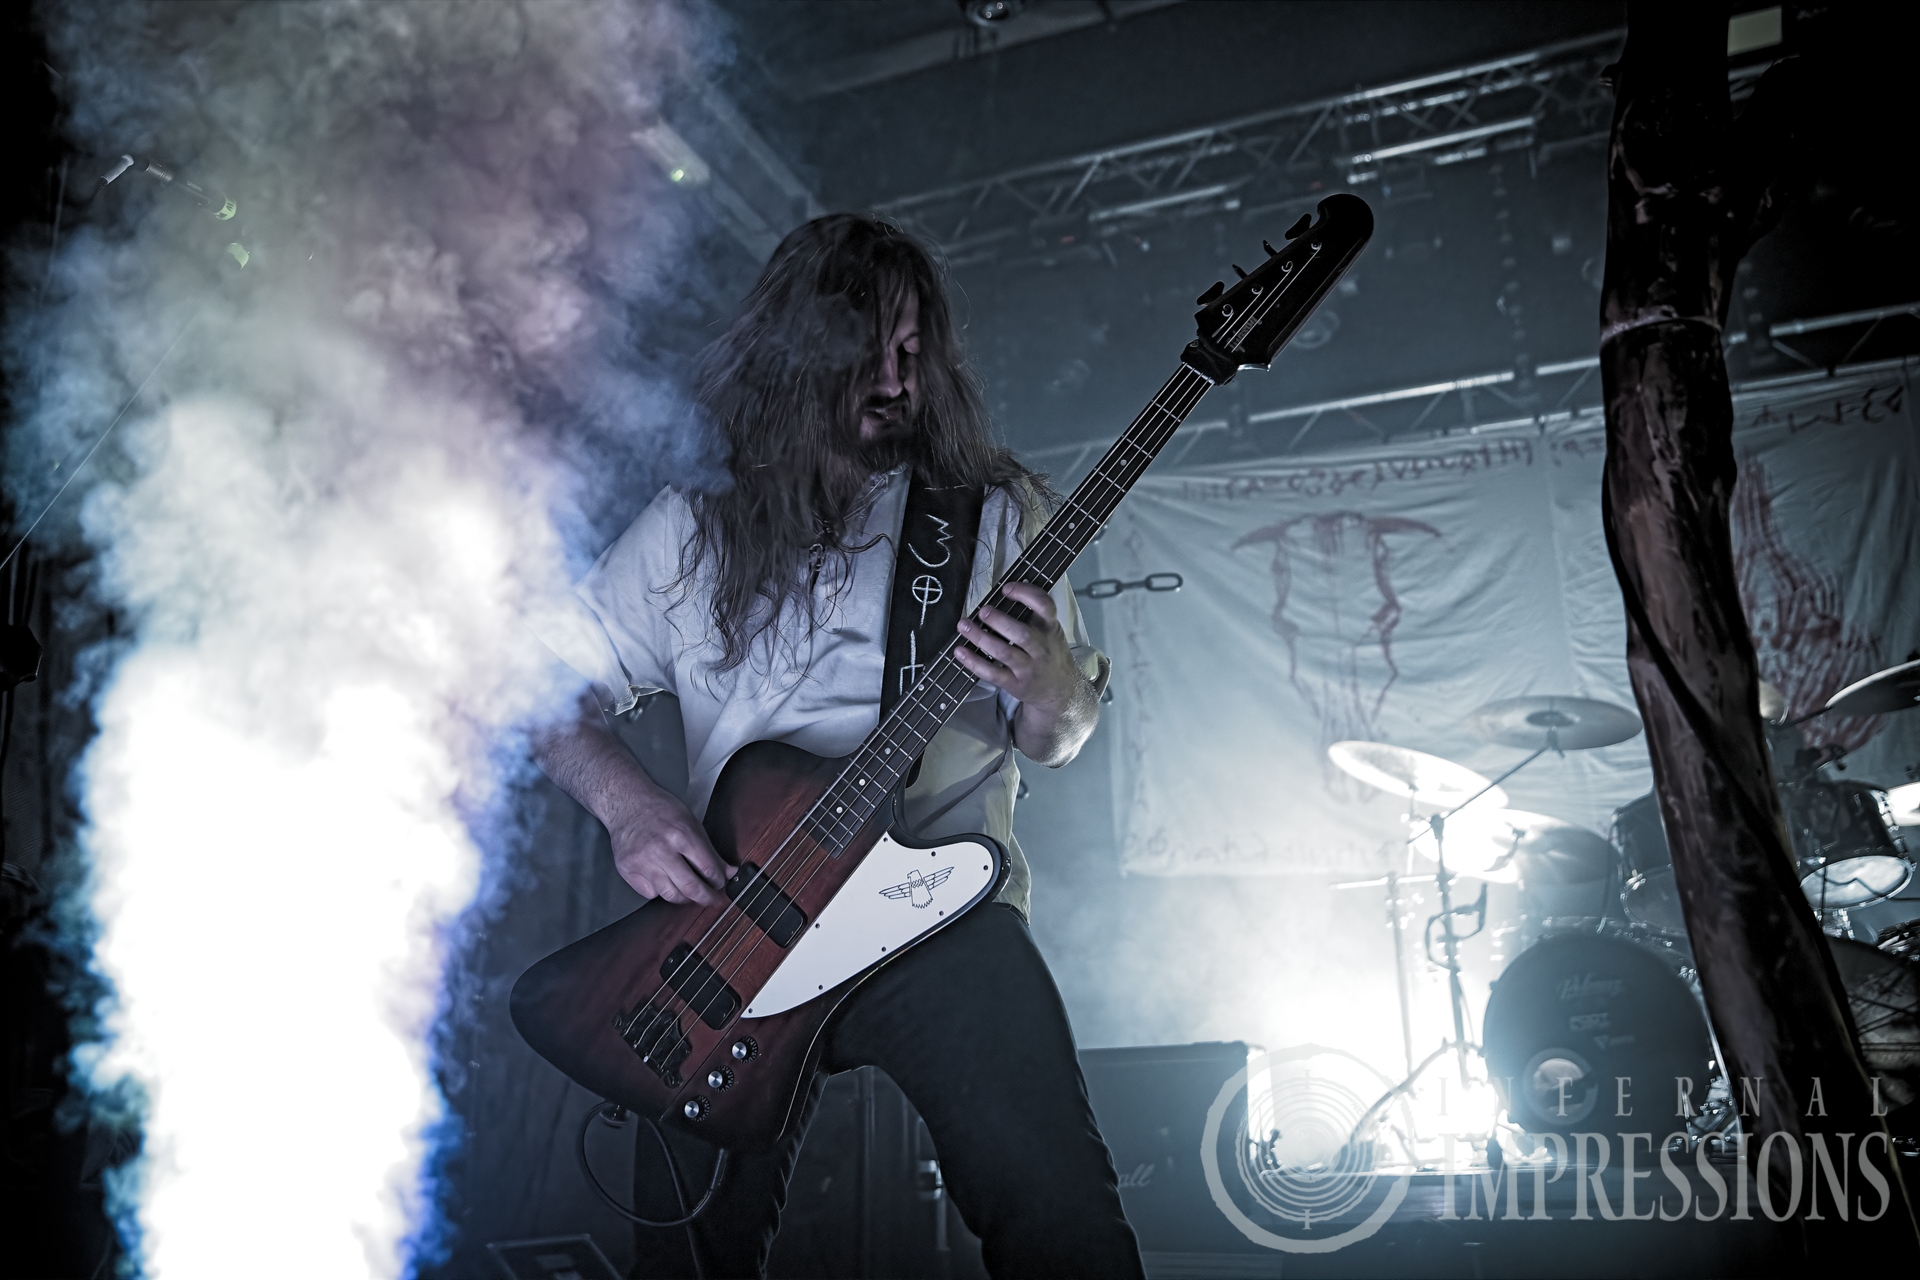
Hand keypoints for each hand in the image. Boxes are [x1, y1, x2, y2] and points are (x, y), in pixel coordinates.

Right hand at [604, 781, 732, 905]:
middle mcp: (661, 850)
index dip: (718, 881)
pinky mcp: (628, 870)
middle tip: (711, 899)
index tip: (720, 884)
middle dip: (706, 898)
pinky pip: (650, 893)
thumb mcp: (691, 822)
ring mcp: (643, 862)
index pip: (708, 868)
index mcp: (681, 835)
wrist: (626, 803)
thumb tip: (729, 872)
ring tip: (689, 892)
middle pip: (690, 888)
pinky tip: (664, 880)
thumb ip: (709, 850)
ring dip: (684, 898)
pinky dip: (660, 891)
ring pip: (670, 895)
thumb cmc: (660, 809)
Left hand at [954, 581, 1097, 764]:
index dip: (1026, 594)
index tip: (1006, 588)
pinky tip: (959, 651)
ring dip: (980, 638)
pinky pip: (992, 674)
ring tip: (963, 625)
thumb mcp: (1052, 631)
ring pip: (1003, 653)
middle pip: (1021, 634)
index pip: (1045, 607)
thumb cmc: (1050, 653)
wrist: (1060, 691)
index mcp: (1051, 629)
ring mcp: (1028, 668)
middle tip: (982, 611)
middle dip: (999, 621)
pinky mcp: (1015, 684)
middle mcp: (1041, 648)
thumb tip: (1001, 593)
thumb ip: (1034, 615)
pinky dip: (974, 662)